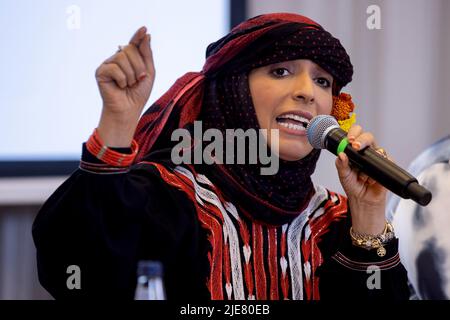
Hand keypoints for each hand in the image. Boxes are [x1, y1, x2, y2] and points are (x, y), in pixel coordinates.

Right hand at [95, 26, 154, 145]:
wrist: (128, 110)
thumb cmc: (138, 94)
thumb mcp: (148, 73)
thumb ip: (146, 54)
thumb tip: (146, 34)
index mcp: (129, 59)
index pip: (134, 44)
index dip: (138, 36)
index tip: (144, 29)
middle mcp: (117, 59)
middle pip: (130, 49)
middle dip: (139, 66)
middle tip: (138, 80)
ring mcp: (108, 64)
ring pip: (122, 57)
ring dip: (131, 74)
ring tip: (129, 84)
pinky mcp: (101, 71)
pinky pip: (114, 67)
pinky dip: (122, 79)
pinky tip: (120, 86)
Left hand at [335, 125, 388, 234]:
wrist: (363, 201)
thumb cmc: (353, 186)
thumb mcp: (343, 176)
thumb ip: (341, 165)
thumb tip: (341, 154)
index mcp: (355, 152)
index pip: (356, 135)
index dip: (354, 133)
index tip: (349, 139)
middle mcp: (366, 153)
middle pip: (368, 137)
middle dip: (362, 139)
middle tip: (355, 146)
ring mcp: (377, 159)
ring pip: (378, 150)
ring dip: (368, 162)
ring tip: (362, 176)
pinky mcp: (386, 167)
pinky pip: (386, 161)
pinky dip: (377, 170)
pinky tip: (371, 179)